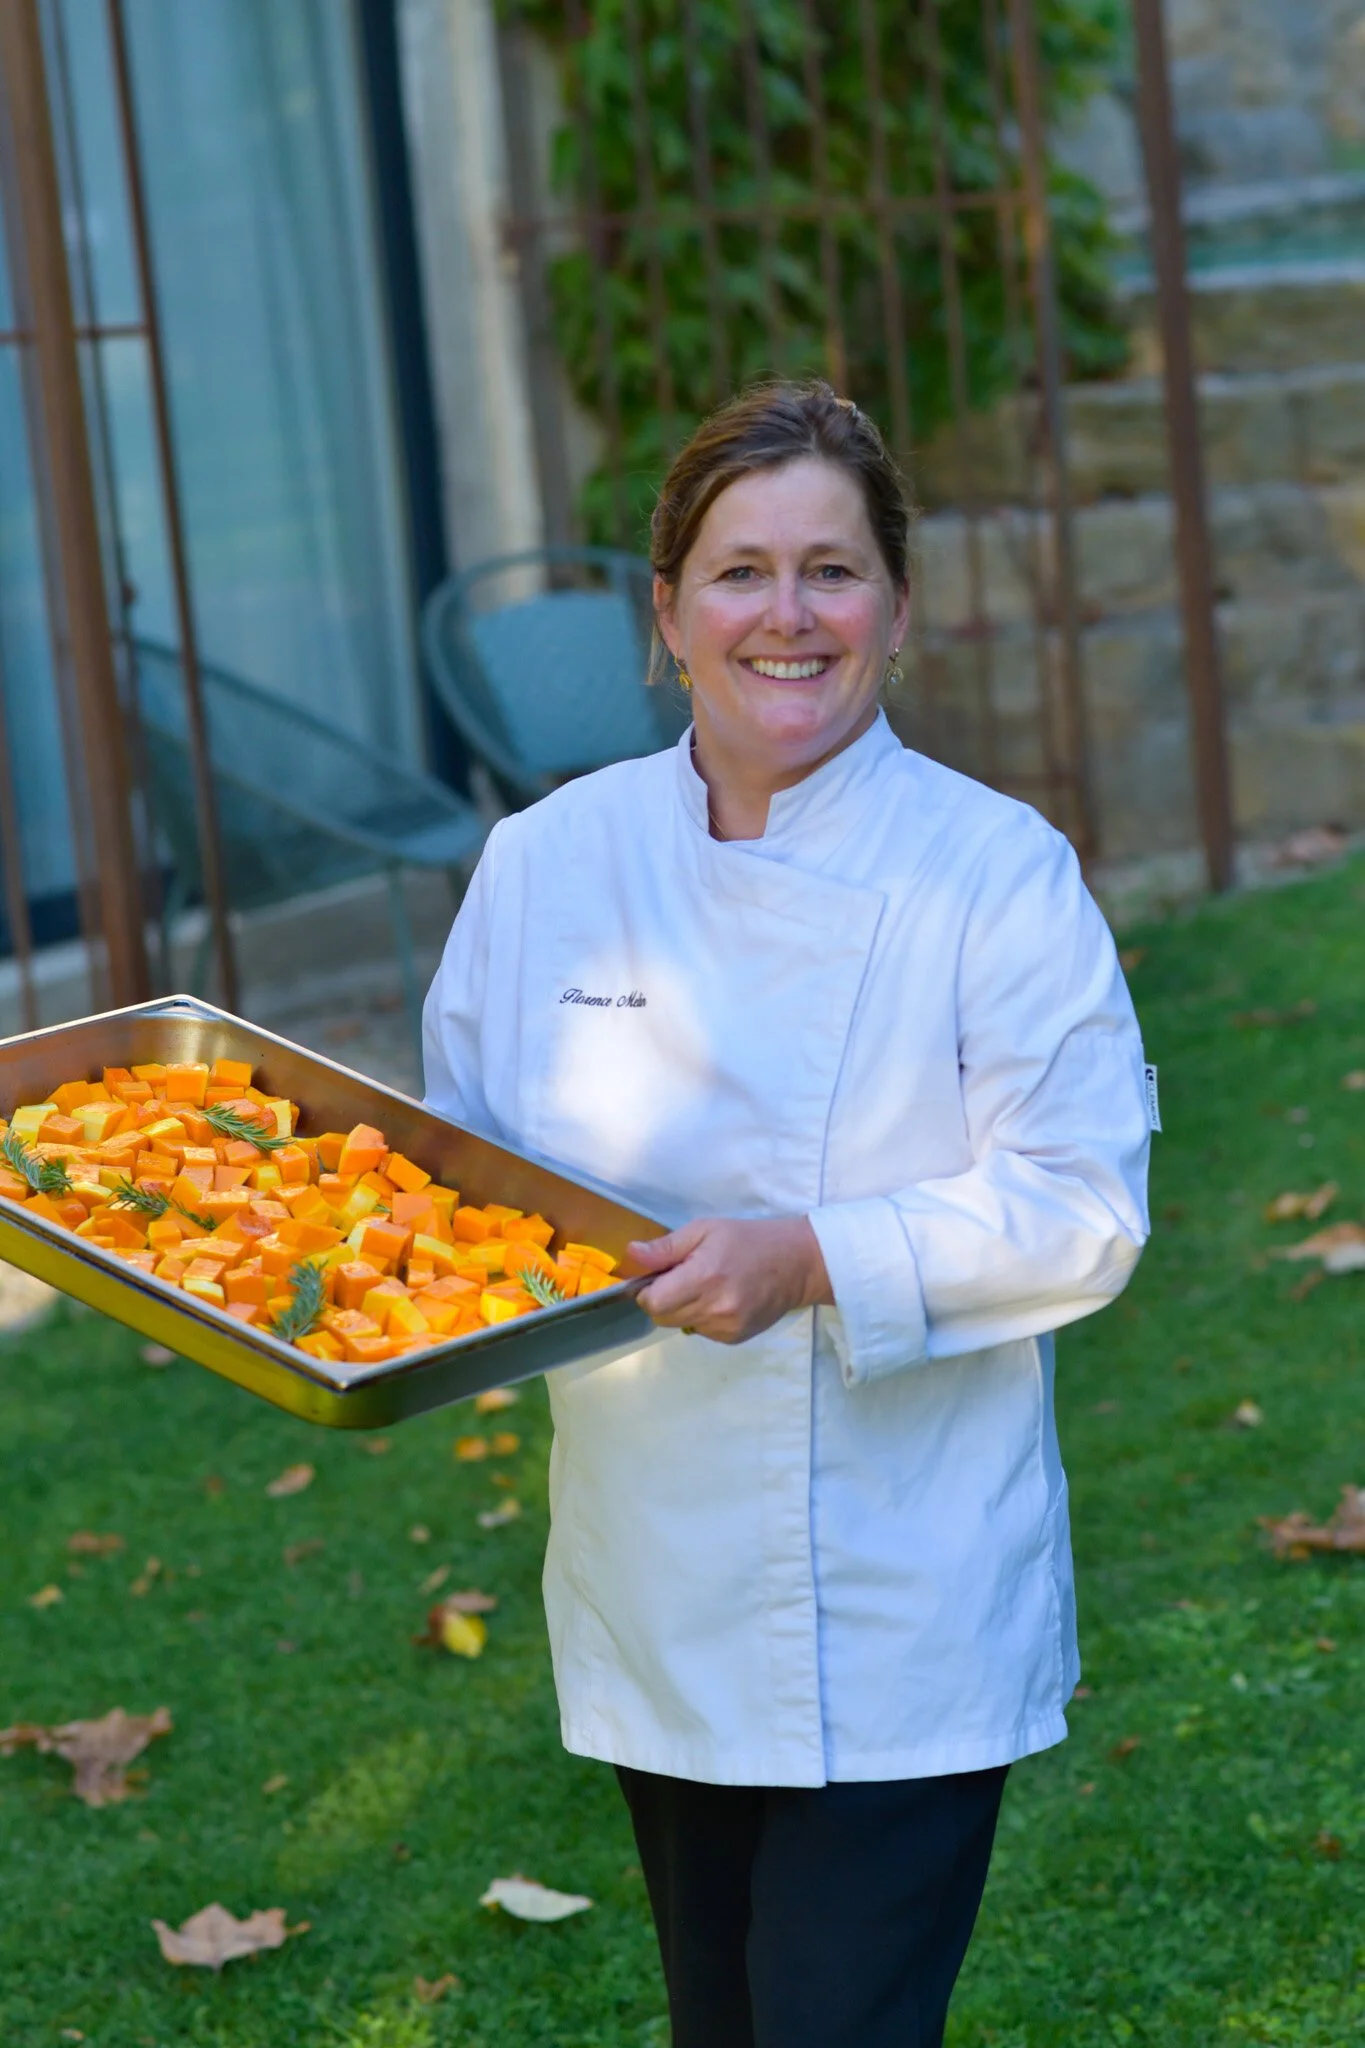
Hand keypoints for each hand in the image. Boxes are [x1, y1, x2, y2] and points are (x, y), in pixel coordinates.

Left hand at [628, 1215, 831, 1344]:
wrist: (796, 1263)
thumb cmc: (747, 1239)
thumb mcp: (705, 1229)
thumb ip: (666, 1247)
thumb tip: (631, 1256)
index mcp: (704, 1278)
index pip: (653, 1302)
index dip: (648, 1289)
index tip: (659, 1275)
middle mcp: (714, 1309)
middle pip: (662, 1317)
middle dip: (662, 1299)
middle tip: (682, 1277)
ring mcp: (725, 1328)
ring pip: (680, 1326)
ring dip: (682, 1309)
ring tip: (706, 1286)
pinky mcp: (734, 1339)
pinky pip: (700, 1331)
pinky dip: (701, 1317)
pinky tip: (720, 1299)